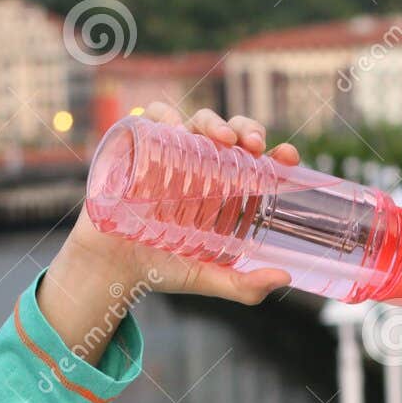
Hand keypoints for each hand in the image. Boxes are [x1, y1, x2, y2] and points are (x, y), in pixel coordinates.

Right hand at [47, 104, 299, 315]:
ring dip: (213, 120)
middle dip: (247, 128)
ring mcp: (170, 152)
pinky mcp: (139, 146)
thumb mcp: (207, 278)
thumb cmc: (162, 268)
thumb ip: (244, 286)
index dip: (276, 153)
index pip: (256, 160)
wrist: (113, 266)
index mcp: (224, 187)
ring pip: (197, 120)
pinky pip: (152, 117)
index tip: (288, 157)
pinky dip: (165, 115)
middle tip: (254, 146)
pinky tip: (175, 128)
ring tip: (222, 138)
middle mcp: (200, 164)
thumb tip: (283, 279)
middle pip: (230, 132)